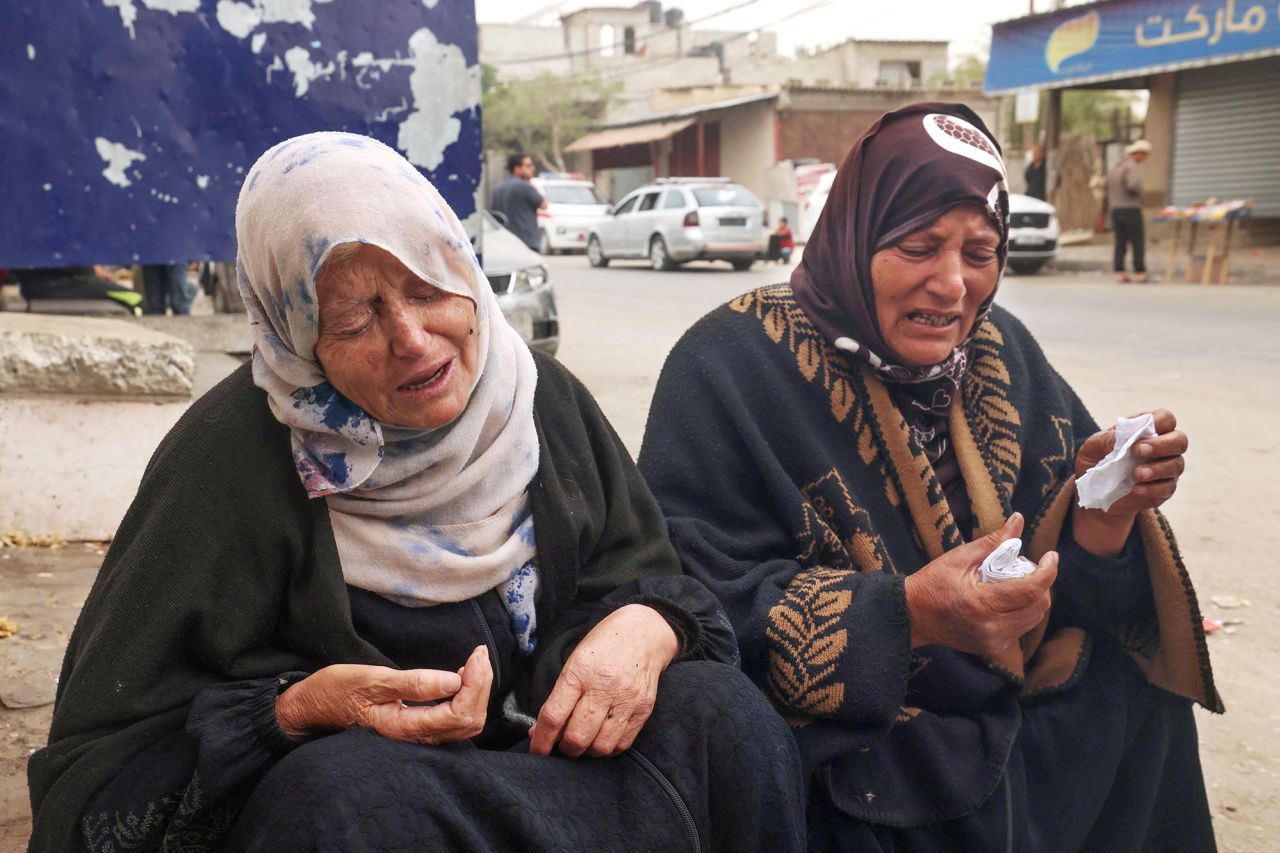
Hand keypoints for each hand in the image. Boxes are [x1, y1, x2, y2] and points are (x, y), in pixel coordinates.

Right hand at [276, 646, 492, 744]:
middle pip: (468, 721)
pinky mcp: (418, 728)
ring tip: (474, 662)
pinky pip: (454, 720)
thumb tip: (453, 682)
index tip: (475, 655)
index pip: (458, 714)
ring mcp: (418, 735)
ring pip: (465, 723)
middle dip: (481, 686)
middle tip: (479, 653)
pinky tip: (461, 677)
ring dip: (476, 691)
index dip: (475, 685)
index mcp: (403, 727)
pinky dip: (466, 698)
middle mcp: (415, 738)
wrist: (315, 706)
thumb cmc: (339, 690)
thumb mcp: (371, 680)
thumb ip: (412, 683)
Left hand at [529, 604, 678, 758]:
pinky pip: (622, 744)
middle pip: (578, 737)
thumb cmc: (603, 646)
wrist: (644, 632)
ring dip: (587, 752)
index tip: (536, 751)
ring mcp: (627, 700)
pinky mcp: (644, 710)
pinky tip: (601, 738)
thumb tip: (539, 731)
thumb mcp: (575, 662)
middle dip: (565, 750)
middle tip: (563, 745)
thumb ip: (558, 696)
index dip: (541, 740)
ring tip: (584, 743)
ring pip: (601, 747)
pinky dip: (607, 749)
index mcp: (580, 671)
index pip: (554, 716)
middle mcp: (604, 687)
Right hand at [903, 514, 1057, 656]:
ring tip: (1017, 582)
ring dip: (1034, 599)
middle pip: (1038, 606)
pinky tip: (1007, 600)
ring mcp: (993, 641)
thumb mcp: (960, 557)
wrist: (912, 615)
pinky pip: (1021, 628)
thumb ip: (993, 542)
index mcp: (982, 603)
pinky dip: (1022, 612)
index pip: (1030, 590)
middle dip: (1041, 584)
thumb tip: (1018, 521)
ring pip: (1033, 619)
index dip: (1047, 572)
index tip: (1051, 556)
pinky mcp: (992, 647)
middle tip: (1027, 568)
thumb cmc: (932, 583)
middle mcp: (991, 627)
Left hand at [1073, 408, 1186, 554]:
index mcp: (1145, 431)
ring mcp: (1165, 469)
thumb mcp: (1090, 449)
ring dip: (1157, 468)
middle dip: (1161, 444)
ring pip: (1177, 464)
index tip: (1141, 432)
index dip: (1159, 421)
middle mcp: (1161, 448)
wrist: (1094, 495)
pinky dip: (1153, 488)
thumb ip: (1102, 440)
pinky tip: (1136, 489)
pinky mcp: (1164, 490)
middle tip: (1137, 451)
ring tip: (1136, 474)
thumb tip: (1116, 438)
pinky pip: (1168, 487)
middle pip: (1180, 440)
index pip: (1165, 418)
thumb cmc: (1096, 463)